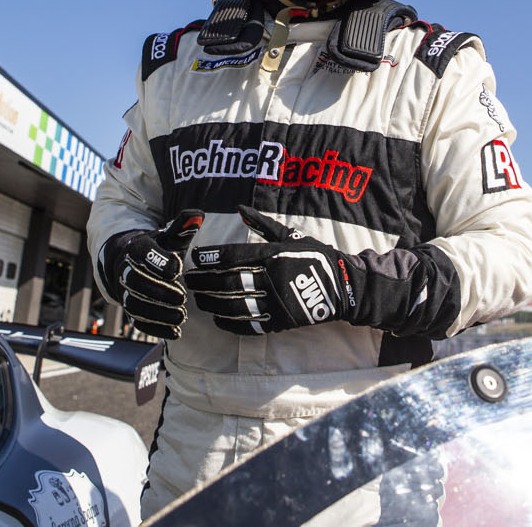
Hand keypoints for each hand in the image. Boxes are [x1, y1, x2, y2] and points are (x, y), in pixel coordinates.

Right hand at [100, 213, 202, 339]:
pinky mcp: (129, 308)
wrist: (131, 262)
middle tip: (182, 298)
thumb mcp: (169, 237)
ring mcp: (125, 290)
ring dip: (158, 312)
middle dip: (159, 291)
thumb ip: (183, 227)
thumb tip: (197, 213)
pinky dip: (156, 328)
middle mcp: (125, 269)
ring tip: (181, 316)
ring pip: (134, 304)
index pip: (143, 253)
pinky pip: (137, 320)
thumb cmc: (158, 249)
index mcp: (136, 248)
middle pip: (135, 281)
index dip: (160, 262)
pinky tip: (175, 332)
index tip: (179, 268)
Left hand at [184, 208, 357, 334]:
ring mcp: (276, 302)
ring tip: (199, 299)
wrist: (342, 286)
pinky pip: (249, 324)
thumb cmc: (315, 256)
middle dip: (204, 282)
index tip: (195, 258)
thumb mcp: (291, 235)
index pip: (233, 256)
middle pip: (228, 282)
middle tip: (189, 280)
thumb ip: (263, 224)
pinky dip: (230, 323)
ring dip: (212, 303)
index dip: (210, 258)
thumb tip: (240, 207)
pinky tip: (218, 317)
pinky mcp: (280, 321)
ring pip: (235, 305)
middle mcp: (272, 278)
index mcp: (273, 254)